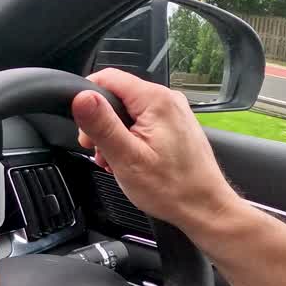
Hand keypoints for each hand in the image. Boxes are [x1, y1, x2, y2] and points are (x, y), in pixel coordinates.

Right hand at [71, 68, 241, 236]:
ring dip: (114, 134)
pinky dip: (129, 138)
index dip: (87, 98)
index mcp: (155, 100)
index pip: (107, 77)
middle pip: (117, 96)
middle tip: (99, 151)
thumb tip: (80, 97)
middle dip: (100, 123)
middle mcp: (168, 100)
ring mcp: (173, 112)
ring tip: (116, 160)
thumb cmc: (172, 188)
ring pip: (128, 111)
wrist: (205, 208)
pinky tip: (130, 159)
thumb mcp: (126, 157)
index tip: (83, 126)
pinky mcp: (175, 125)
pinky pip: (142, 121)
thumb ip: (101, 124)